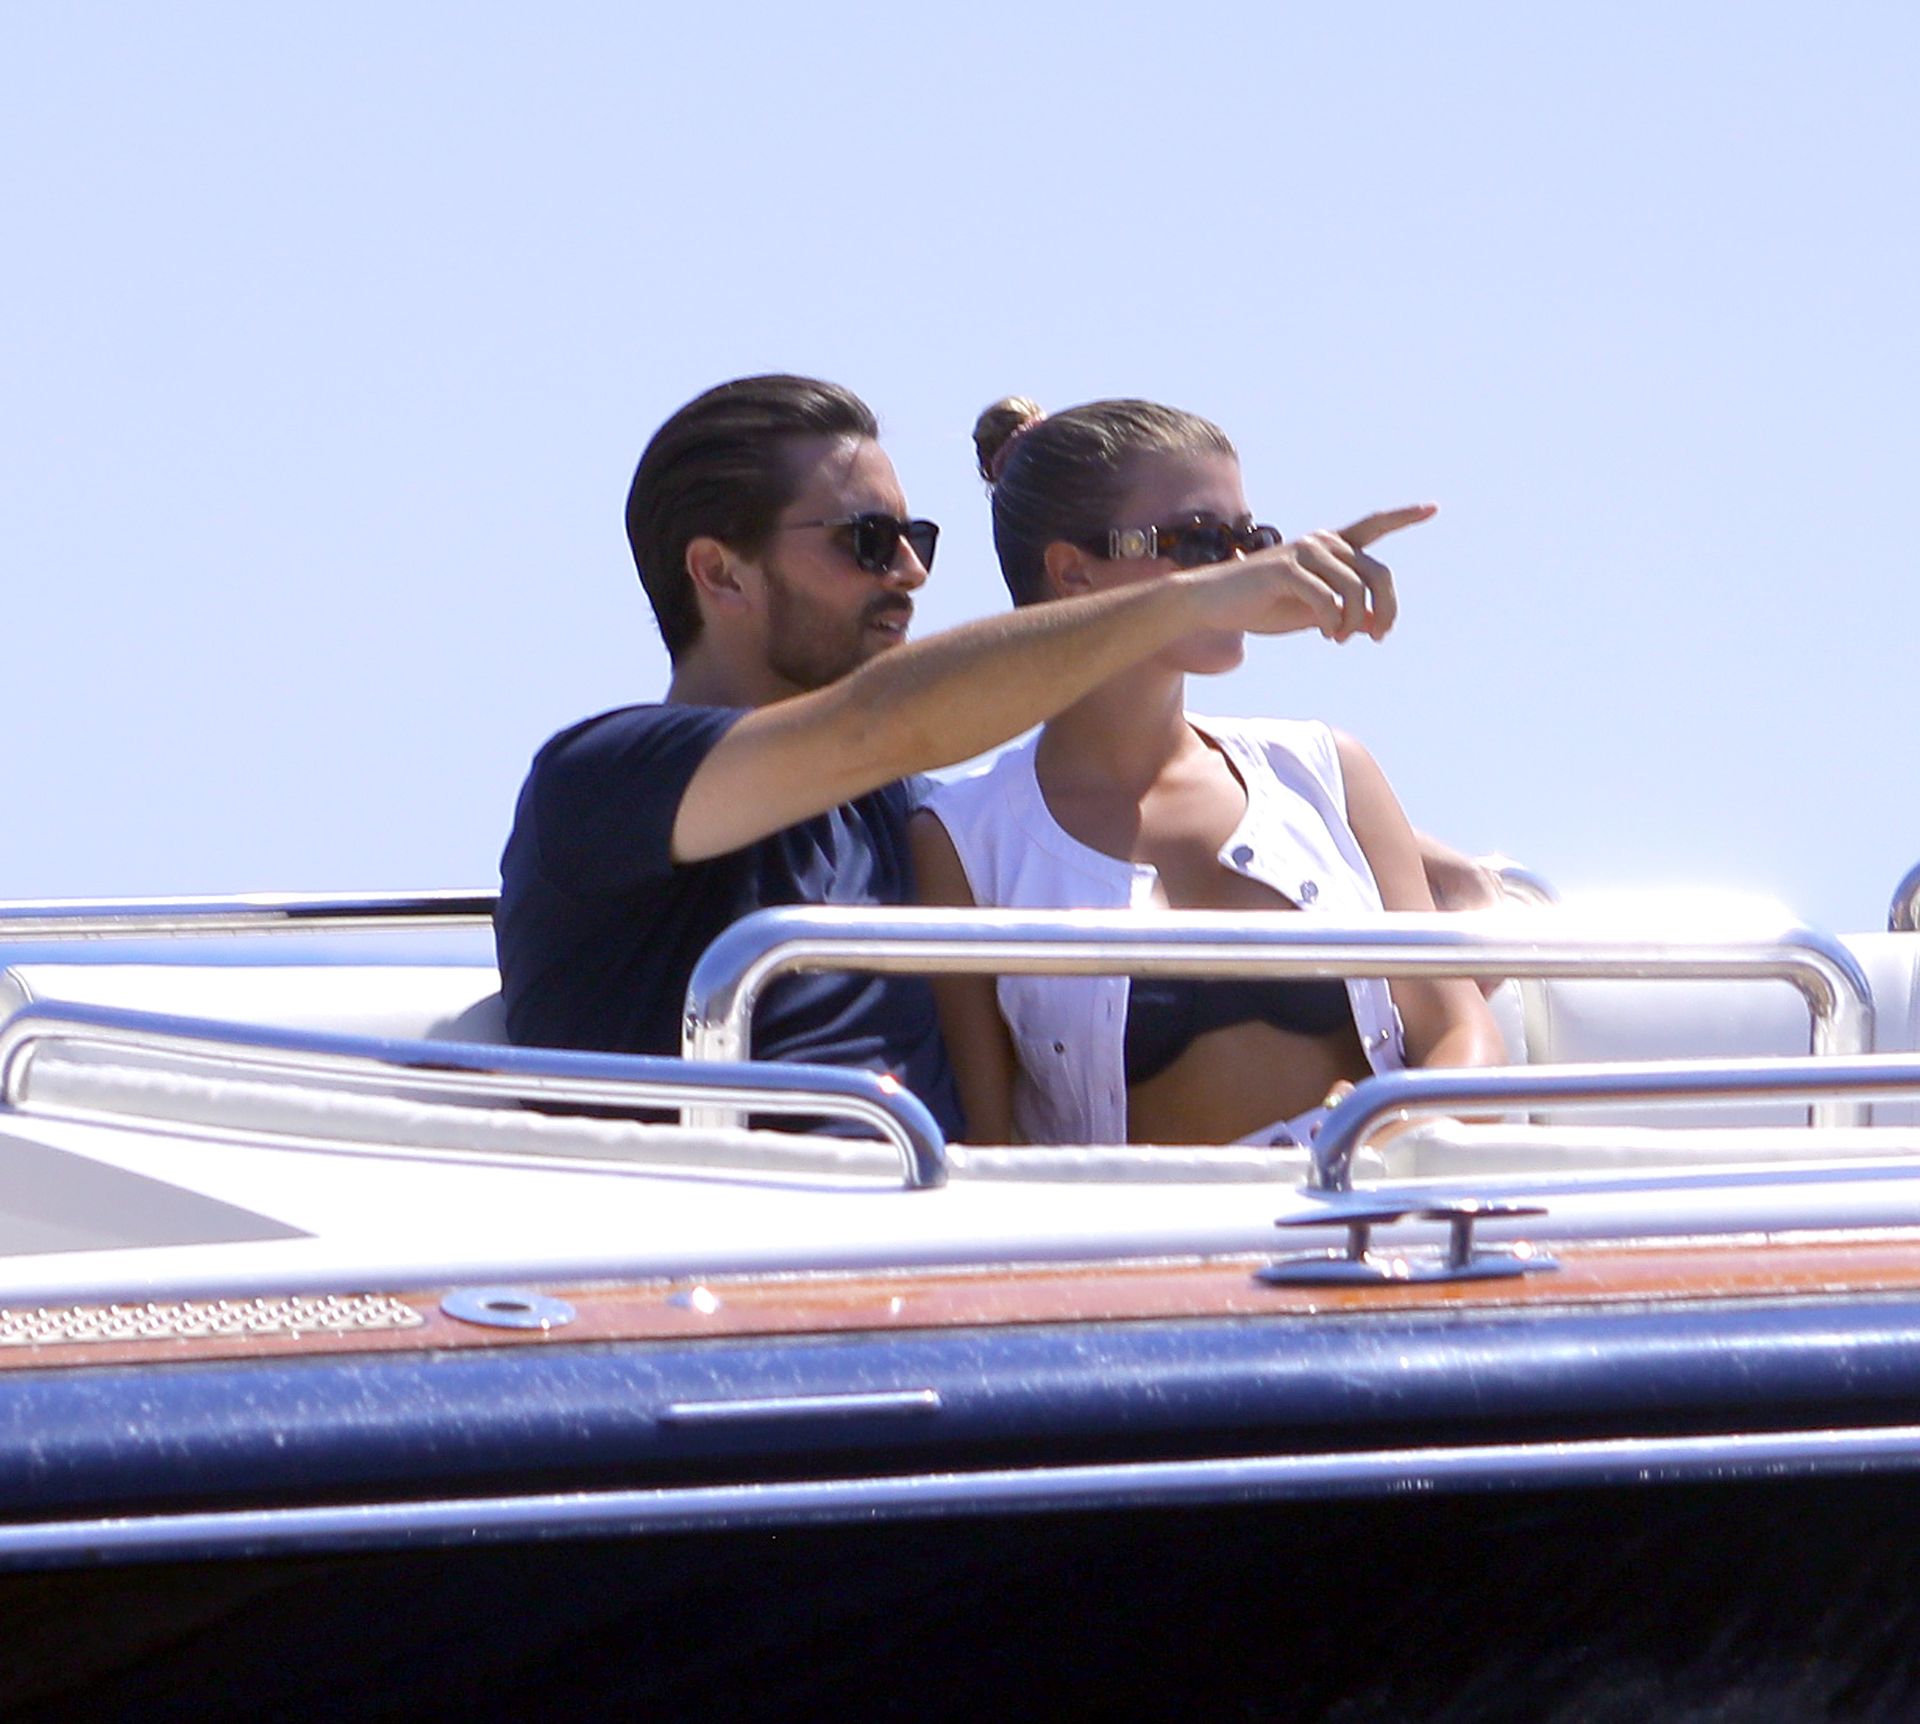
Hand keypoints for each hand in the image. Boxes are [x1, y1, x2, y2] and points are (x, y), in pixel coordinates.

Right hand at [1187, 503, 1435, 641]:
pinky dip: (1334, 622)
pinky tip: (1328, 635)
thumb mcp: (1311, 613)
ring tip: (1341, 638)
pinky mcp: (1286, 569)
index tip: (1432, 508)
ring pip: (1356, 589)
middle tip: (1378, 636)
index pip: (1373, 526)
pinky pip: (1328, 599)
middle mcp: (1321, 542)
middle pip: (1378, 573)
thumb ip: (1344, 613)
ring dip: (1355, 622)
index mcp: (1329, 547)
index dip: (1403, 516)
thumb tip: (1375, 624)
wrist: (1211, 605)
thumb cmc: (1261, 607)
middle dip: (1387, 608)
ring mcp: (1304, 552)